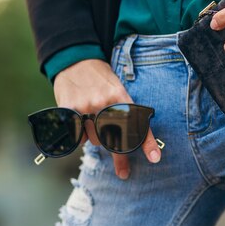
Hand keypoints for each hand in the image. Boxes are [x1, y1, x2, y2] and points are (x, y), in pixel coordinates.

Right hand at [53, 59, 160, 179]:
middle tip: (120, 165)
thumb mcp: (117, 89)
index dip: (147, 143)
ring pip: (94, 140)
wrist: (75, 60)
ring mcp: (85, 106)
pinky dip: (81, 134)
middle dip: (116, 152)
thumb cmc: (100, 78)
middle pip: (112, 140)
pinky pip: (78, 136)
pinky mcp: (69, 109)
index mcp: (120, 96)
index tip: (155, 158)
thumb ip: (124, 111)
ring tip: (93, 120)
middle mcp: (104, 103)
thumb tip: (133, 141)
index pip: (136, 124)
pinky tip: (81, 120)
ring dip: (95, 137)